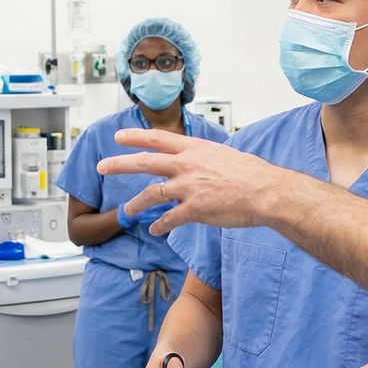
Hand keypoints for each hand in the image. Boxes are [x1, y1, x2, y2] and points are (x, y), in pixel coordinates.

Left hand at [96, 130, 305, 234]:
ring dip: (135, 204)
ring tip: (127, 211)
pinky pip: (169, 219)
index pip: (158, 139)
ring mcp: (188, 188)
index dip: (136, 137)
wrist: (267, 192)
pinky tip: (155, 230)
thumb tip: (203, 162)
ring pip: (151, 195)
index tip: (119, 137)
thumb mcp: (226, 155)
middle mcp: (187, 165)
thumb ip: (207, 159)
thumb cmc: (254, 174)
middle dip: (119, 164)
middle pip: (144, 162)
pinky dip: (159, 226)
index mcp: (195, 149)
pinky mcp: (194, 210)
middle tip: (101, 166)